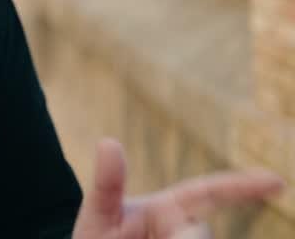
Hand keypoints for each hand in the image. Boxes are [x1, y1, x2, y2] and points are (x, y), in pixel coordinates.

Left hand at [73, 139, 284, 237]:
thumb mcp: (95, 215)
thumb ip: (107, 187)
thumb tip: (108, 141)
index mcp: (167, 208)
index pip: (208, 192)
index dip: (243, 185)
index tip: (277, 182)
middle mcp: (184, 229)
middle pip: (200, 232)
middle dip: (182, 237)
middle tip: (151, 236)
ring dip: (176, 238)